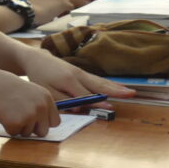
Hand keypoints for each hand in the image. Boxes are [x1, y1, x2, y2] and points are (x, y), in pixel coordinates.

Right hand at [0, 66, 58, 136]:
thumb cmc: (8, 88)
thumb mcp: (30, 92)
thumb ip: (40, 105)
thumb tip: (48, 124)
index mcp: (46, 99)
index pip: (55, 122)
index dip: (43, 124)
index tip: (34, 121)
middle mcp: (41, 107)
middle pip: (43, 131)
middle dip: (31, 129)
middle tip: (19, 117)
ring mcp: (30, 115)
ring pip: (27, 133)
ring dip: (18, 127)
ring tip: (9, 112)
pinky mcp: (17, 122)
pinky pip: (14, 133)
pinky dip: (7, 127)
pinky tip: (3, 114)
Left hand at [18, 47, 134, 102]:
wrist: (37, 59)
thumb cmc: (40, 77)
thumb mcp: (48, 91)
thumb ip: (63, 100)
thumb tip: (80, 108)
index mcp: (68, 81)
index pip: (86, 96)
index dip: (97, 103)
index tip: (110, 108)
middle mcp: (78, 75)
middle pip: (98, 86)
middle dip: (115, 91)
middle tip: (131, 94)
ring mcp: (81, 72)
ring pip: (100, 82)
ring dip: (116, 87)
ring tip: (130, 92)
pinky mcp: (82, 72)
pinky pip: (98, 79)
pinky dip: (109, 83)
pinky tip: (119, 87)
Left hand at [29, 0, 73, 24]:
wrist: (29, 12)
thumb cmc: (42, 18)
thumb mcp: (54, 18)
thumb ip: (58, 12)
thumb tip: (57, 11)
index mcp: (64, 3)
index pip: (70, 6)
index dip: (66, 10)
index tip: (62, 13)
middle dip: (60, 3)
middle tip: (55, 8)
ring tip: (45, 4)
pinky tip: (38, 1)